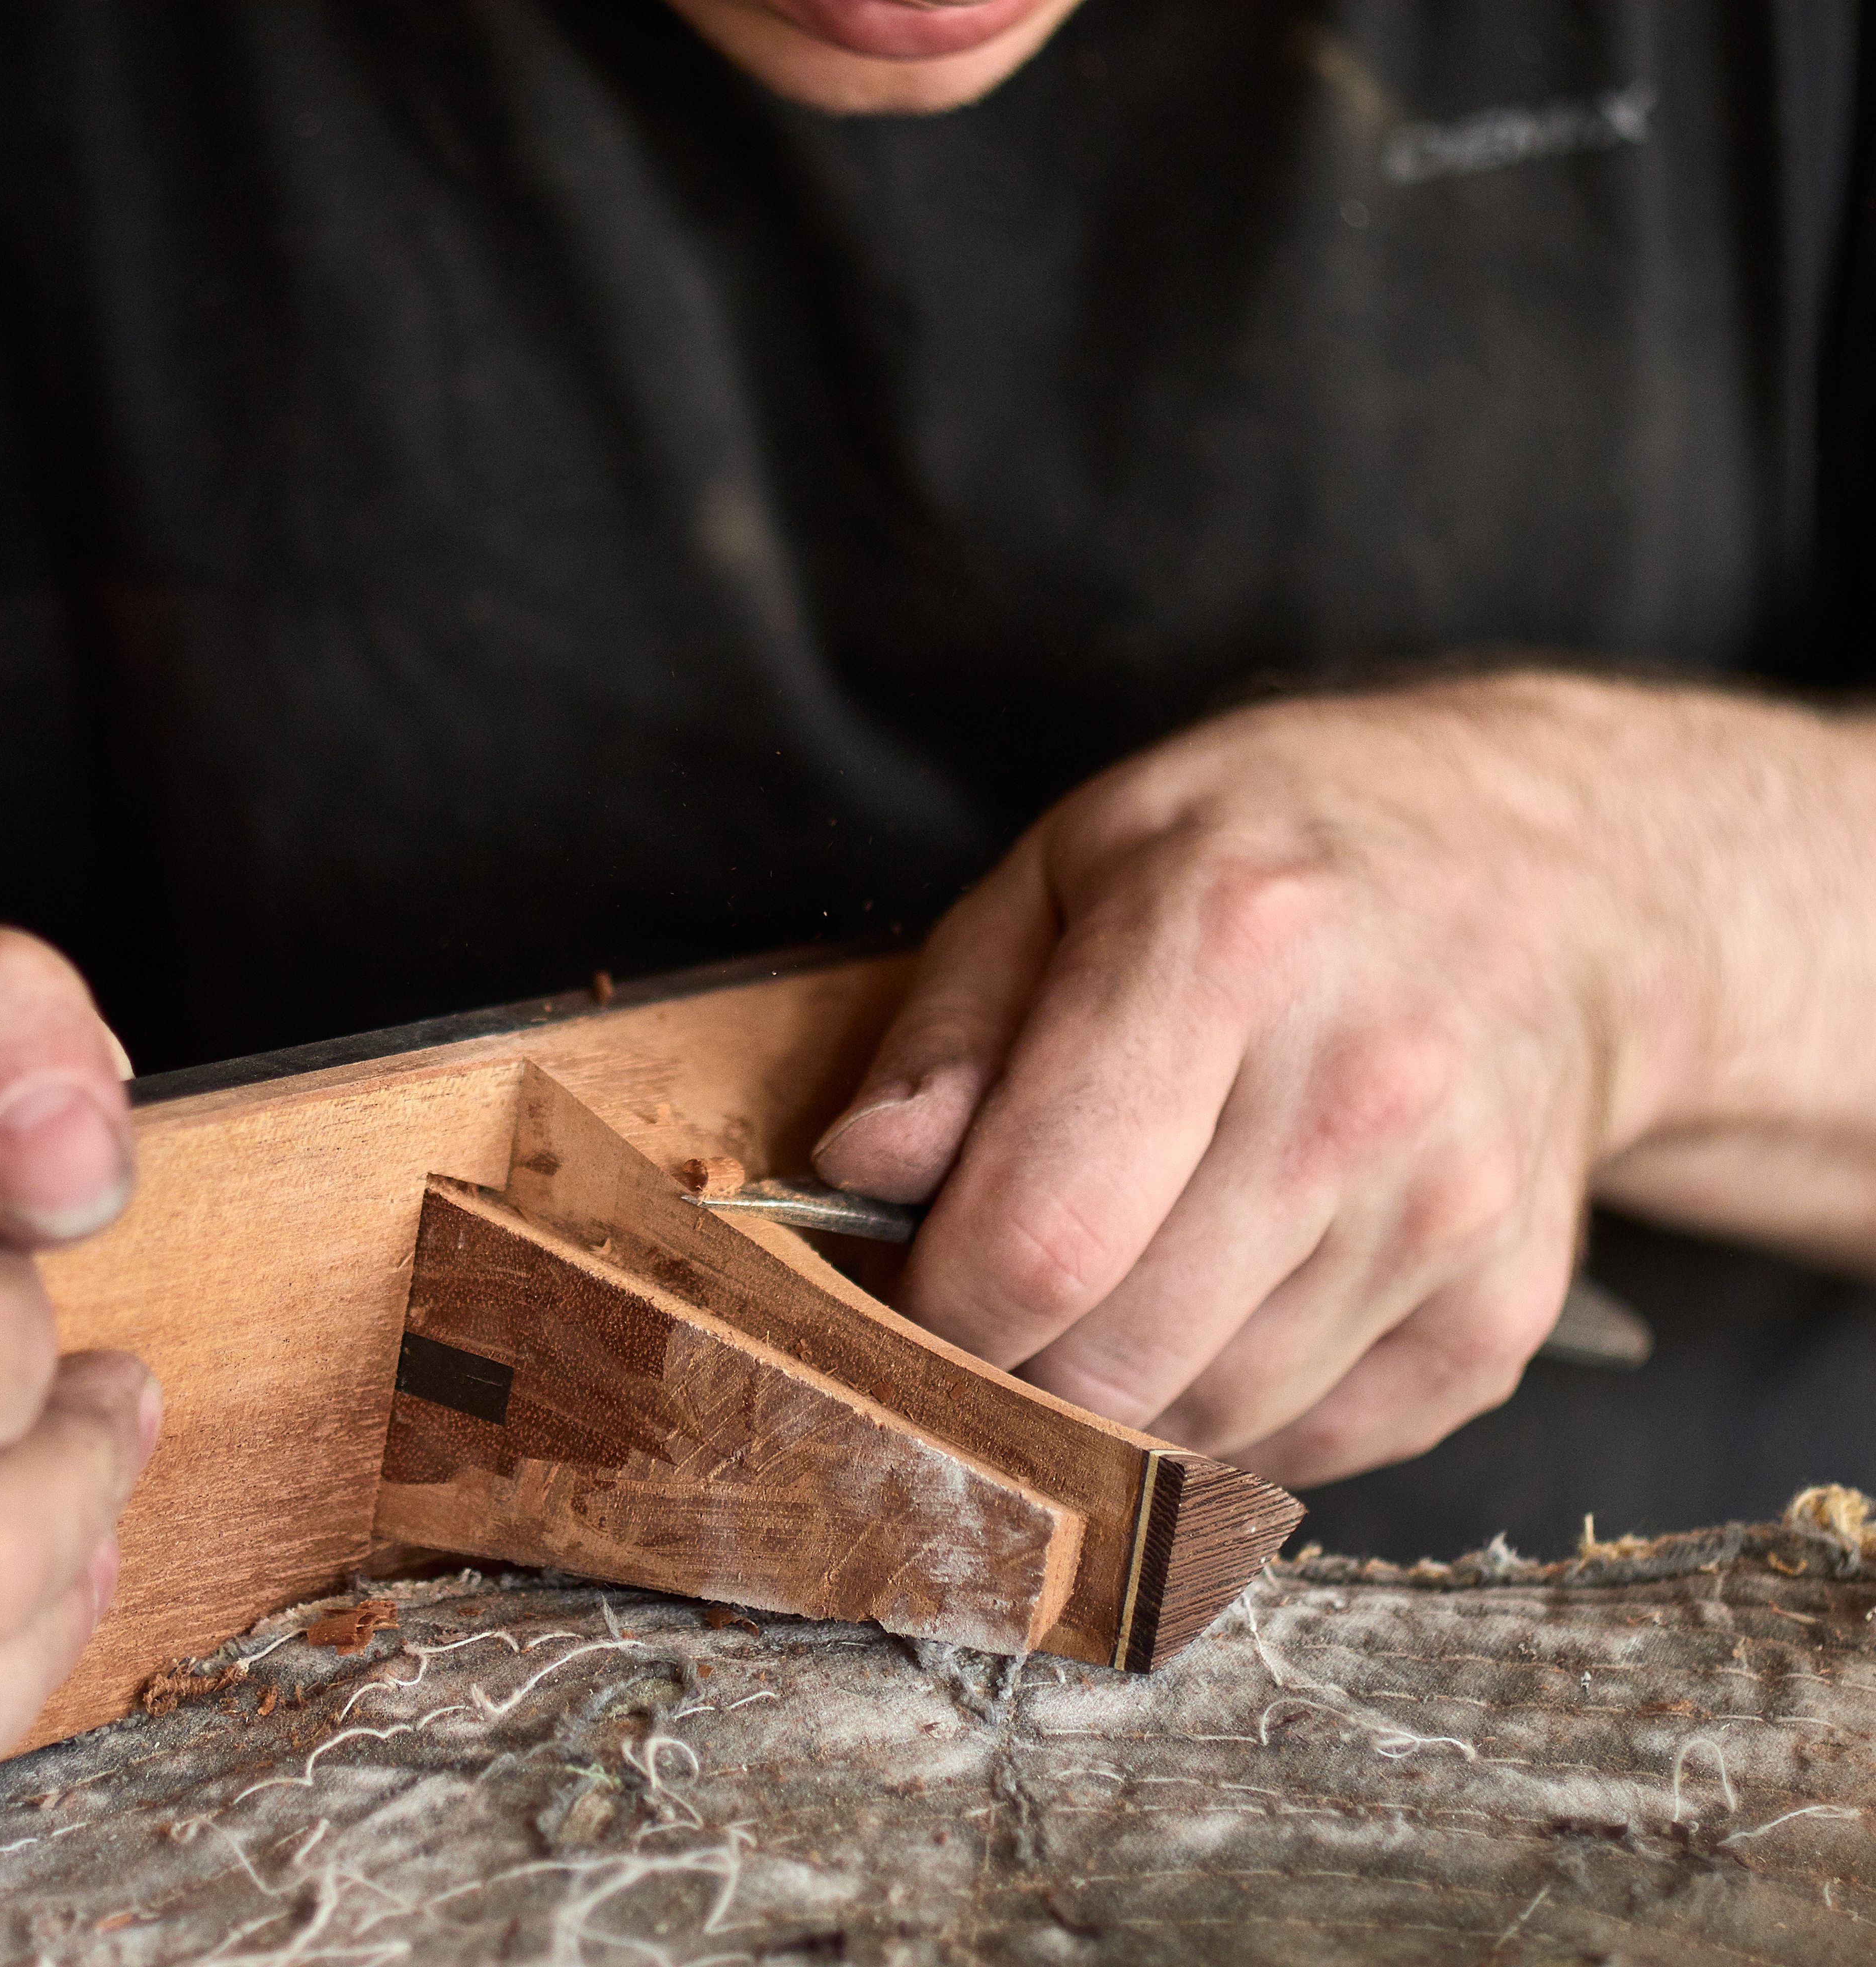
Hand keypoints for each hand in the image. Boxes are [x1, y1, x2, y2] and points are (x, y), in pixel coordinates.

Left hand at [815, 675, 1671, 1487]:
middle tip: (987, 1298)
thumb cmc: (1275, 858)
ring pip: (1202, 1427)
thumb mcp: (1072, 866)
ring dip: (1115, 1400)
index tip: (901, 1285)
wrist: (1557, 879)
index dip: (930, 1305)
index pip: (1037, 1237)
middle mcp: (1360, 1090)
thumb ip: (950, 1029)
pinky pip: (1308, 1452)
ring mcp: (1449, 1214)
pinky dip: (1228, 1417)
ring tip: (1107, 1286)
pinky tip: (1219, 1307)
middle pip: (1111, 1362)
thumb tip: (859, 1177)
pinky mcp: (1502, 1313)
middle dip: (1005, 1366)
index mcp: (1227, 947)